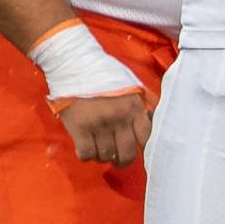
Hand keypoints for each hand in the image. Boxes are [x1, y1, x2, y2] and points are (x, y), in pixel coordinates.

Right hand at [29, 21, 150, 165]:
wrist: (73, 63)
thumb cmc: (103, 74)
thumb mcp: (131, 86)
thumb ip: (141, 105)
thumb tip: (151, 121)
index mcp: (134, 107)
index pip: (146, 139)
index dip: (141, 148)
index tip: (135, 148)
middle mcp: (119, 118)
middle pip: (127, 154)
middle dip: (122, 160)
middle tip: (117, 157)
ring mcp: (99, 124)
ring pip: (105, 156)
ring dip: (102, 156)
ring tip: (98, 148)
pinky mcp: (79, 127)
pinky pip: (86, 154)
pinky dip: (86, 155)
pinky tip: (86, 147)